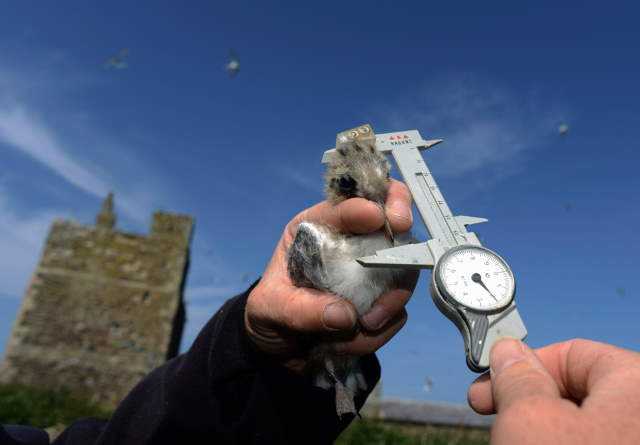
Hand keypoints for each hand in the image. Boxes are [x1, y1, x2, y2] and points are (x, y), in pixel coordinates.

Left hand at [245, 179, 418, 372]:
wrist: (278, 348)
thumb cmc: (269, 313)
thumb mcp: (269, 308)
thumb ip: (301, 309)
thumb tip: (346, 315)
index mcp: (316, 228)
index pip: (347, 203)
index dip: (370, 202)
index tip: (378, 217)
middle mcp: (348, 244)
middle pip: (392, 225)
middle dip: (401, 239)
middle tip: (403, 253)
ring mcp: (370, 272)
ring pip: (402, 273)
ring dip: (388, 303)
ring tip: (360, 326)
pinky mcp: (380, 302)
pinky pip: (396, 313)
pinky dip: (378, 332)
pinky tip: (347, 342)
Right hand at [467, 338, 639, 444]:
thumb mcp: (529, 419)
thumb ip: (516, 377)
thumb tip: (509, 353)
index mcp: (637, 384)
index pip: (574, 352)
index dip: (523, 363)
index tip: (491, 380)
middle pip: (577, 390)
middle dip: (528, 401)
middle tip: (493, 415)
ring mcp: (635, 439)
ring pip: (583, 425)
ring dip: (541, 430)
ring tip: (513, 442)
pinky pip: (594, 442)